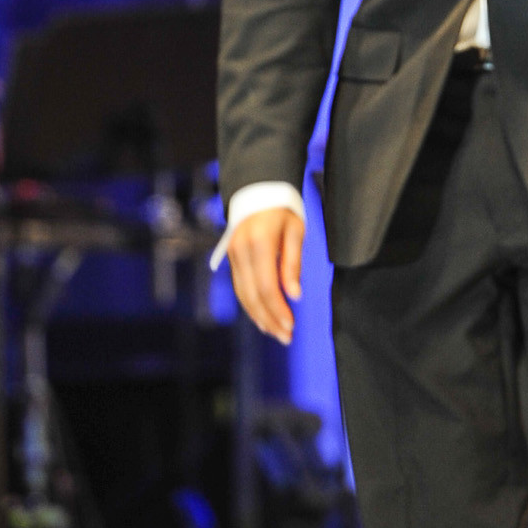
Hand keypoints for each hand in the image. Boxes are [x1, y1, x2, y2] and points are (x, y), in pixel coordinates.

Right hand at [228, 206, 303, 344]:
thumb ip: (293, 264)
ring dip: (259, 317)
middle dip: (269, 320)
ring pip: (243, 295)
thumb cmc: (283, 210)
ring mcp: (233, 255)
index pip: (266, 286)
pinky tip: (262, 318)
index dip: (278, 309)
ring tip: (276, 333)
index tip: (291, 326)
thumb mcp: (295, 231)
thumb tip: (295, 295)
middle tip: (286, 338)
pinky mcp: (232, 258)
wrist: (257, 189)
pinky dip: (251, 305)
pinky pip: (239, 287)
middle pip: (252, 295)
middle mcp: (241, 251)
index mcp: (259, 243)